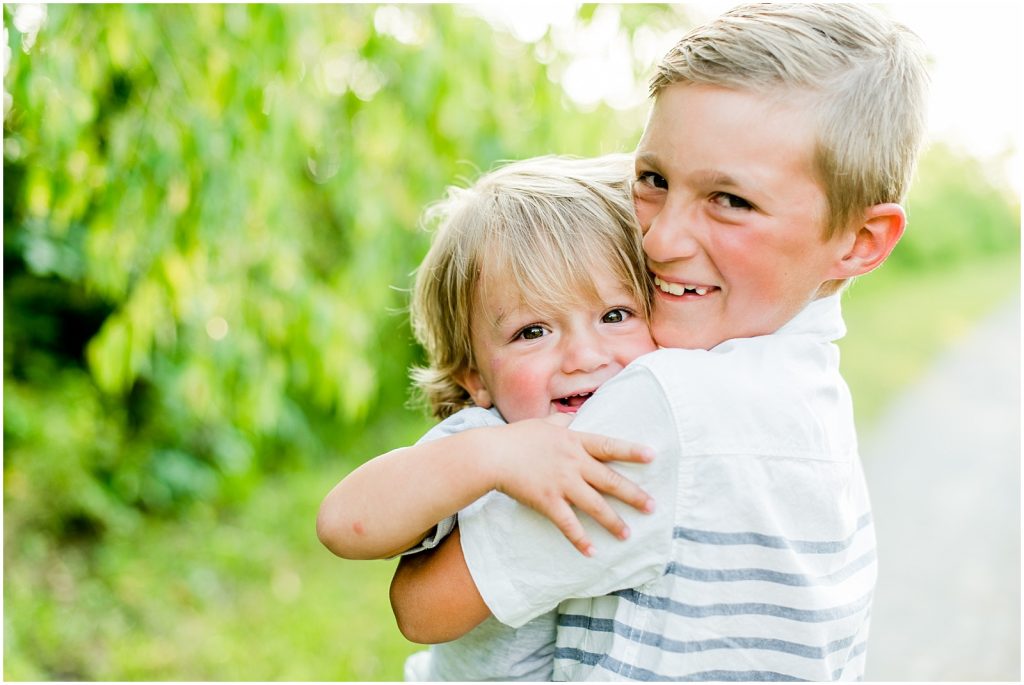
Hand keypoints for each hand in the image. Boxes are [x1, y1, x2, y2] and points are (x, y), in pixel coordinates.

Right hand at [482, 414, 655, 555]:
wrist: (492, 455)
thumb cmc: (516, 437)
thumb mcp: (543, 424)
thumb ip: (561, 423)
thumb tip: (572, 418)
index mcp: (574, 442)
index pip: (609, 446)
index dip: (631, 451)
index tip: (653, 456)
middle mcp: (573, 463)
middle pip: (609, 480)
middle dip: (633, 494)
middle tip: (653, 506)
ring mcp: (561, 483)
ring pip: (595, 505)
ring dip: (613, 521)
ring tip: (627, 534)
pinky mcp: (548, 501)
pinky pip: (568, 524)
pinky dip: (580, 539)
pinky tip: (592, 552)